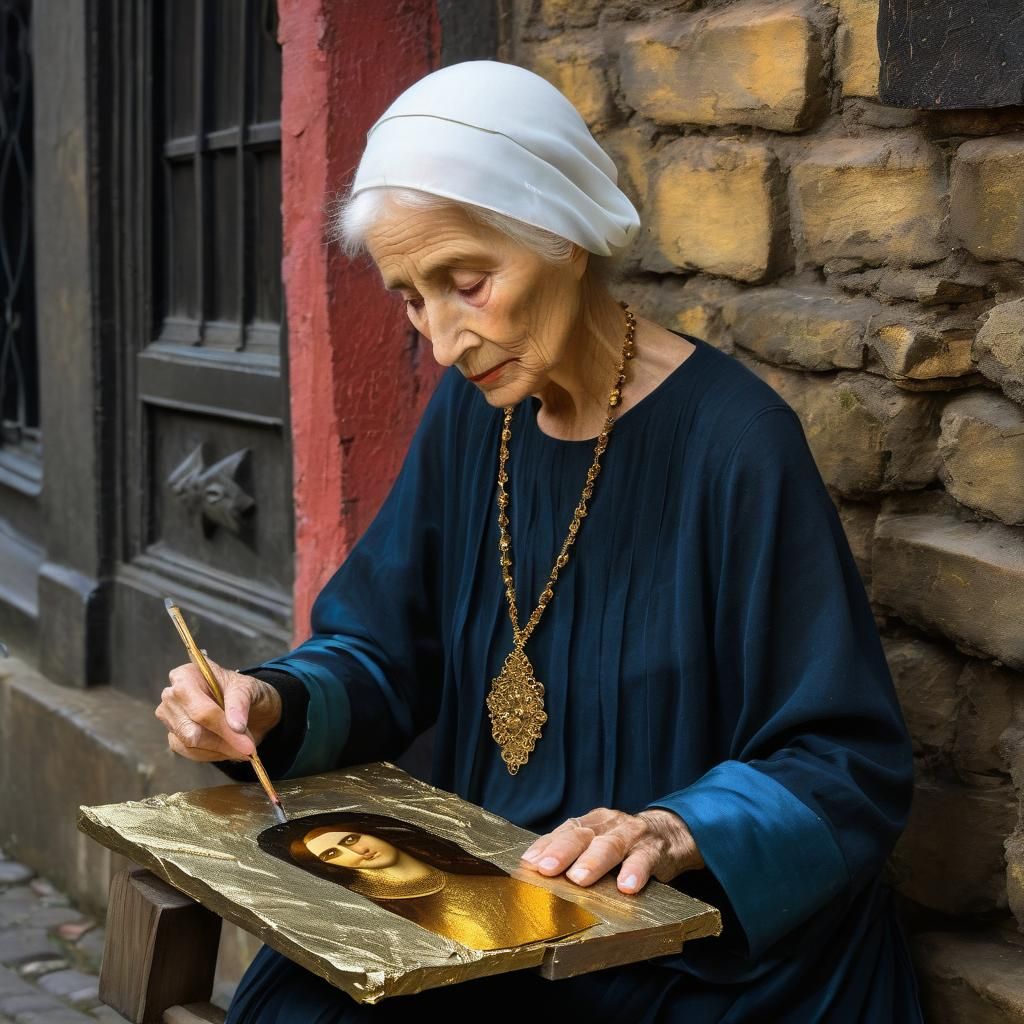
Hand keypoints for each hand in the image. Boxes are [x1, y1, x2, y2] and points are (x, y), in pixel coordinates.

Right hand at [154, 659, 282, 762]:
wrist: (246, 704)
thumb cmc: (243, 691)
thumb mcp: (249, 688)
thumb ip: (241, 703)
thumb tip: (235, 726)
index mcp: (187, 676)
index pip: (200, 710)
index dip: (223, 728)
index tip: (247, 745)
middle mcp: (172, 695)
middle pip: (191, 731)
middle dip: (223, 742)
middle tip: (248, 747)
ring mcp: (169, 717)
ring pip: (190, 745)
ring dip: (220, 749)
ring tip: (241, 744)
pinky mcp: (173, 735)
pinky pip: (190, 753)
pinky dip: (213, 753)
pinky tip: (228, 745)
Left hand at [519, 806, 703, 894]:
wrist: (670, 833)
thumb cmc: (624, 844)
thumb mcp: (599, 843)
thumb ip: (575, 855)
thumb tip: (538, 874)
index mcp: (591, 823)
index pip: (565, 830)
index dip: (547, 845)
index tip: (530, 862)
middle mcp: (608, 824)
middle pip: (582, 835)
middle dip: (563, 851)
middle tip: (547, 869)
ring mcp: (632, 834)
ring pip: (610, 844)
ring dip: (593, 861)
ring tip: (579, 878)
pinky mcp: (655, 849)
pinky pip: (644, 859)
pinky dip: (635, 871)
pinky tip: (626, 886)